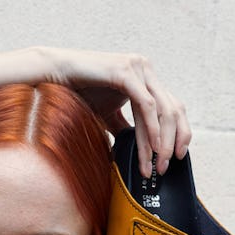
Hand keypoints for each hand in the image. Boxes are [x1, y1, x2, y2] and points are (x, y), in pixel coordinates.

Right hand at [44, 48, 190, 177]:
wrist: (55, 75)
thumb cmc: (80, 92)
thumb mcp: (109, 114)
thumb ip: (124, 128)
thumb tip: (134, 149)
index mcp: (145, 78)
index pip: (172, 107)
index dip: (179, 132)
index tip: (176, 156)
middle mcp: (146, 70)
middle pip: (173, 109)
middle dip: (172, 141)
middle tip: (165, 166)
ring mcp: (138, 69)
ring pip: (162, 110)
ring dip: (162, 141)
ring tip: (157, 163)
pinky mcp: (126, 72)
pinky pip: (145, 104)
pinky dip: (151, 128)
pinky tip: (151, 146)